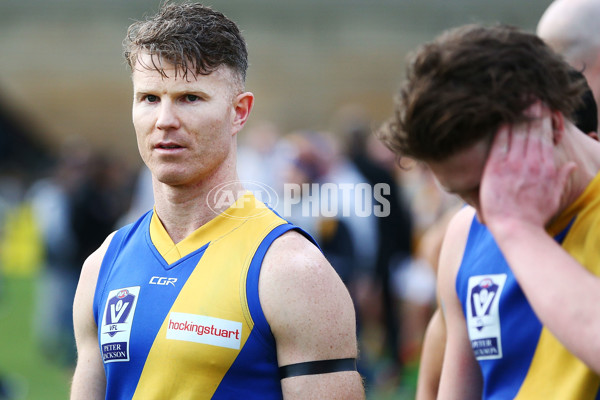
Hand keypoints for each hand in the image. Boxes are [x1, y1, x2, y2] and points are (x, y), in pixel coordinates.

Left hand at [479, 102, 575, 229]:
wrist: (516, 229)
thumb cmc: (534, 216)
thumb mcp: (554, 196)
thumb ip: (561, 178)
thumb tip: (570, 165)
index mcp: (546, 165)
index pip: (544, 135)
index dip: (543, 117)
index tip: (542, 103)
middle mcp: (532, 160)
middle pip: (532, 128)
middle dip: (532, 107)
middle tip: (530, 90)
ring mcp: (514, 162)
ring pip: (518, 130)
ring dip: (518, 111)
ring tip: (517, 95)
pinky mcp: (496, 167)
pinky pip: (500, 140)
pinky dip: (502, 125)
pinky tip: (500, 112)